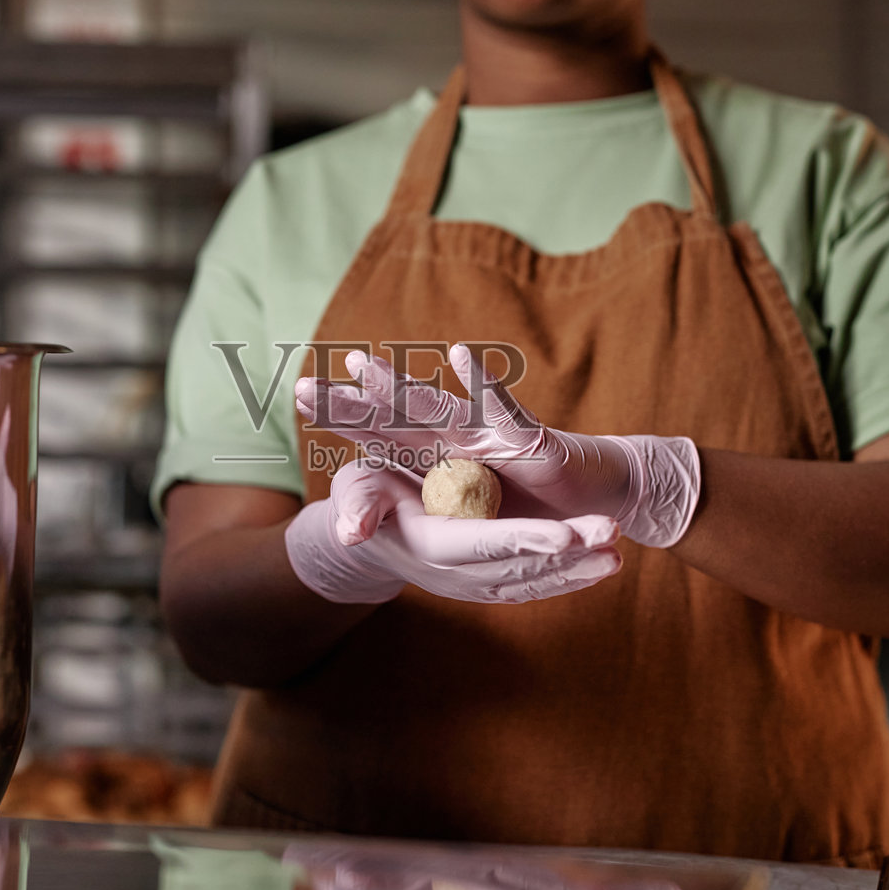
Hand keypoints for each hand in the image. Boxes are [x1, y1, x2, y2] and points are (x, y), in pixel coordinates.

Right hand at [285, 459, 621, 604]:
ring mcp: (473, 582)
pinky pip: (533, 585)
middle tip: (612, 539)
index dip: (520, 540)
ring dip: (577, 569)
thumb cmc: (365, 499)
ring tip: (619, 553)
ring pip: (532, 580)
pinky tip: (603, 565)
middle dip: (566, 556)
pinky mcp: (486, 582)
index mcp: (428, 544)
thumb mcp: (354, 491)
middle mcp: (454, 572)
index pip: (481, 544)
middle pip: (518, 567)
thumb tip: (348, 531)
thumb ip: (356, 507)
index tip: (563, 536)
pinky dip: (568, 577)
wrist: (371, 537)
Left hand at [294, 345, 699, 548]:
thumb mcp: (457, 525)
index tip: (299, 393)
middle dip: (352, 401)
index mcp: (437, 456)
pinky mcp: (527, 439)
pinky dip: (481, 382)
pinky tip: (458, 355)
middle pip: (395, 415)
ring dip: (399, 387)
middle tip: (305, 386)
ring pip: (436, 408)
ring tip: (361, 366)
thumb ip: (410, 518)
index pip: (379, 434)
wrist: (590, 504)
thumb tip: (343, 534)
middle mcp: (456, 438)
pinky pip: (502, 409)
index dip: (343, 414)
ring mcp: (489, 435)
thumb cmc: (523, 506)